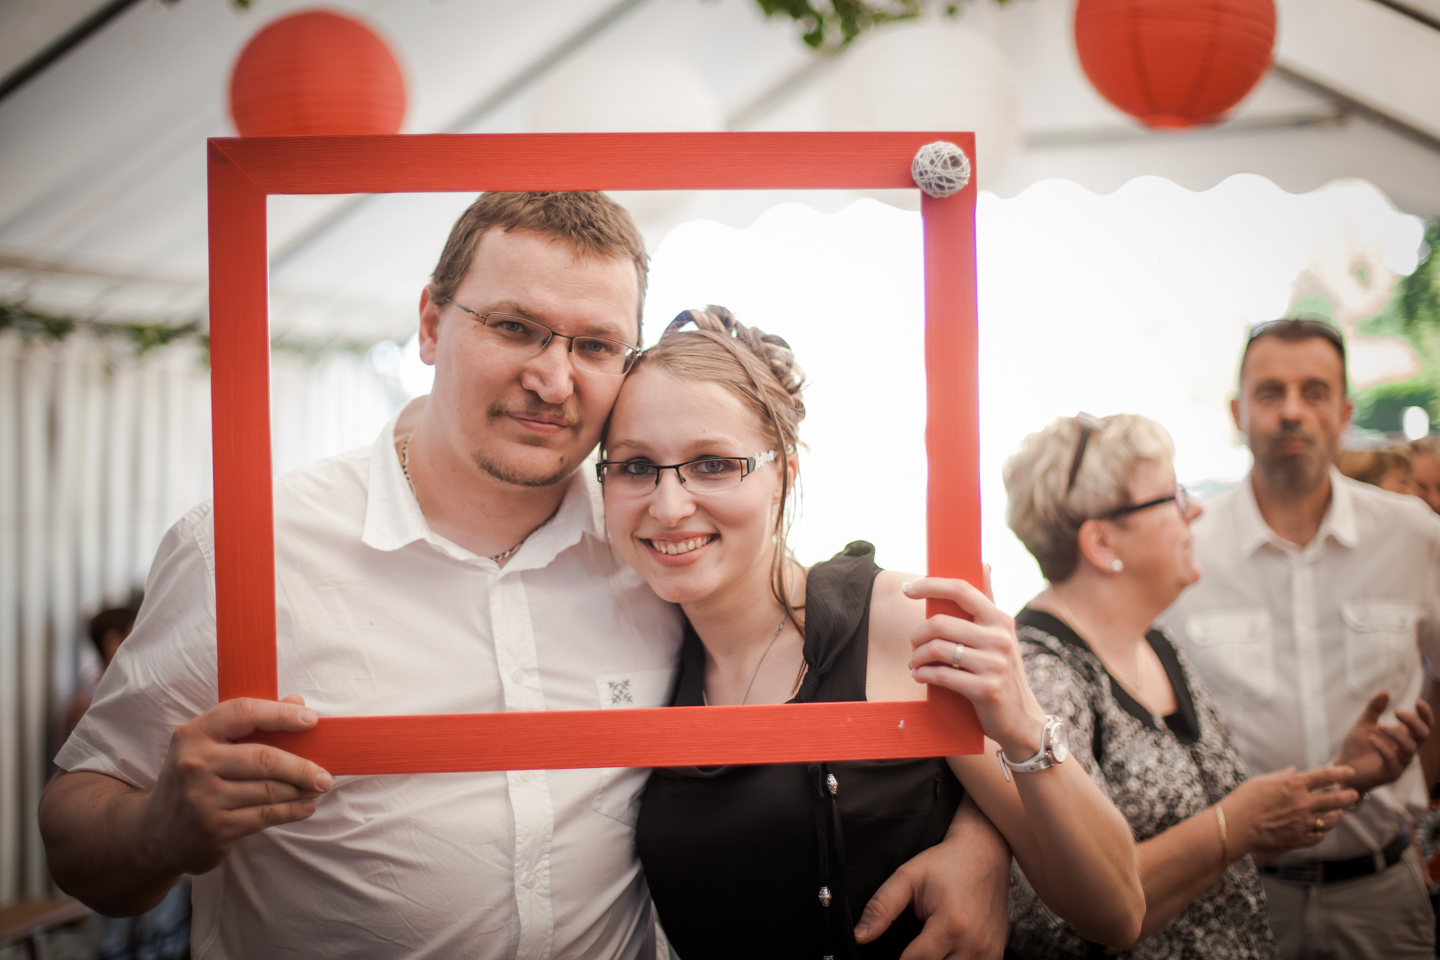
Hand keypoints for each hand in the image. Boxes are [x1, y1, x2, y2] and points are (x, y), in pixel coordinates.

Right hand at [138, 695, 331, 878]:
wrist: (154, 834)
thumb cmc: (194, 780)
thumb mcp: (209, 746)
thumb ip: (251, 723)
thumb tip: (297, 701)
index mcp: (194, 734)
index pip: (243, 713)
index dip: (280, 714)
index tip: (311, 720)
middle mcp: (195, 763)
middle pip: (264, 759)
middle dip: (301, 766)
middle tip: (325, 774)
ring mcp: (203, 798)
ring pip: (268, 790)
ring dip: (300, 790)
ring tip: (318, 788)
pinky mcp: (214, 827)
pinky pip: (265, 816)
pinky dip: (292, 811)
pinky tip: (305, 807)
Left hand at [855, 802, 1009, 959]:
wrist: (986, 852)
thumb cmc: (945, 863)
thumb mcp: (907, 877)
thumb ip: (881, 907)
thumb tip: (859, 936)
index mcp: (951, 925)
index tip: (891, 952)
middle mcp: (974, 944)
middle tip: (910, 947)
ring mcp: (989, 952)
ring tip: (928, 948)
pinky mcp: (997, 954)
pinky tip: (944, 952)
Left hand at [905, 577, 1048, 757]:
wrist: (1022, 719)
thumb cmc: (1002, 672)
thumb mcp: (1001, 635)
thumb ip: (988, 601)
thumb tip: (985, 563)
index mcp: (1000, 619)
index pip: (961, 590)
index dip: (931, 585)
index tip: (907, 589)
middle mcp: (1000, 637)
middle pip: (941, 623)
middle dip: (918, 635)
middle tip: (913, 646)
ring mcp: (994, 664)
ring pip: (938, 649)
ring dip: (917, 658)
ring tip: (914, 664)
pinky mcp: (986, 689)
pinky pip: (942, 675)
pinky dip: (923, 675)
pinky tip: (920, 677)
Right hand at [1226, 765, 1357, 855]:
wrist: (1234, 826)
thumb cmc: (1243, 800)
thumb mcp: (1261, 781)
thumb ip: (1282, 776)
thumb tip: (1294, 770)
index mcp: (1293, 785)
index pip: (1326, 776)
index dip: (1341, 772)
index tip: (1350, 772)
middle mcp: (1303, 803)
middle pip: (1336, 799)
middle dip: (1348, 796)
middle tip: (1353, 795)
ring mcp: (1303, 823)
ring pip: (1331, 820)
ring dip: (1337, 815)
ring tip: (1337, 813)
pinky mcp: (1298, 839)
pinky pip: (1318, 836)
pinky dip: (1320, 832)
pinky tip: (1319, 830)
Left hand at [1336, 692, 1433, 792]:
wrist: (1344, 770)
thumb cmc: (1358, 748)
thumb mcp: (1364, 725)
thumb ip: (1373, 710)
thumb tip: (1385, 691)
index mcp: (1403, 737)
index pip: (1423, 726)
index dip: (1426, 715)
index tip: (1418, 702)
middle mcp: (1405, 750)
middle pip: (1423, 735)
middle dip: (1414, 722)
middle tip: (1397, 712)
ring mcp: (1399, 762)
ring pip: (1411, 748)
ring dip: (1398, 735)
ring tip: (1381, 727)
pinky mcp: (1389, 773)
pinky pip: (1392, 761)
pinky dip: (1383, 748)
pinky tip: (1371, 738)